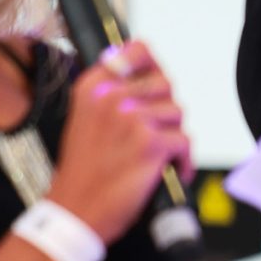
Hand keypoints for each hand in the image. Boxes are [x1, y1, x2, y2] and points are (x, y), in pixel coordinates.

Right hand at [47, 41, 189, 243]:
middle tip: (153, 132)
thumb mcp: (86, 119)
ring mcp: (132, 119)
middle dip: (165, 110)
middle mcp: (111, 97)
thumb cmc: (85, 169)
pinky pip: (185, 142)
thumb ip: (112, 93)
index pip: (137, 52)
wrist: (76, 209)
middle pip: (165, 86)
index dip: (153, 64)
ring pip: (177, 114)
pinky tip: (169, 171)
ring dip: (173, 136)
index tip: (154, 77)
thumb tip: (146, 72)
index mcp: (93, 87)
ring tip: (155, 155)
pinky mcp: (151, 143)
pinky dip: (183, 161)